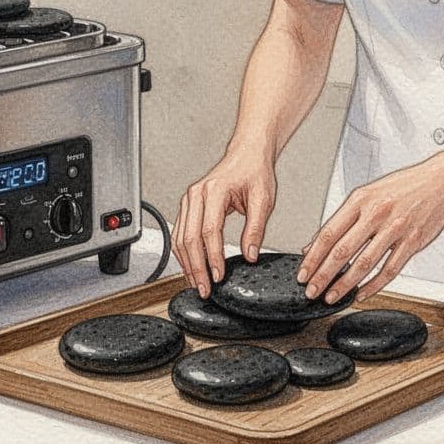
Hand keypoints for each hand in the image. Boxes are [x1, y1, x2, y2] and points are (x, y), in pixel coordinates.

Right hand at [172, 152, 276, 296]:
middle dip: (196, 267)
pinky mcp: (187, 206)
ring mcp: (188, 200)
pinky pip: (180, 233)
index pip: (209, 230)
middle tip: (204, 288)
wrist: (246, 155)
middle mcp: (195, 195)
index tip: (218, 276)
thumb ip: (255, 229)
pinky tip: (192, 267)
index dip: (213, 256)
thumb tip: (250, 254)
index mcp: (214, 190)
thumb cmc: (254, 172)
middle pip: (189, 238)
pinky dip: (184, 253)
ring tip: (197, 283)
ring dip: (187, 264)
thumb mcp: (263, 200)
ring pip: (180, 238)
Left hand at [297, 158, 443, 303]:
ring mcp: (395, 228)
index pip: (329, 233)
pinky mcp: (412, 242)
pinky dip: (374, 285)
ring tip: (333, 296)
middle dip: (323, 275)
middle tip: (311, 290)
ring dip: (345, 284)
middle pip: (343, 251)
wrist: (441, 181)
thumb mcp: (367, 195)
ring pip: (364, 263)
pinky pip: (390, 269)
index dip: (313, 256)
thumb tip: (314, 244)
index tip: (303, 272)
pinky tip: (361, 293)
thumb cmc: (403, 187)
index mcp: (360, 200)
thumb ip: (342, 220)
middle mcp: (376, 213)